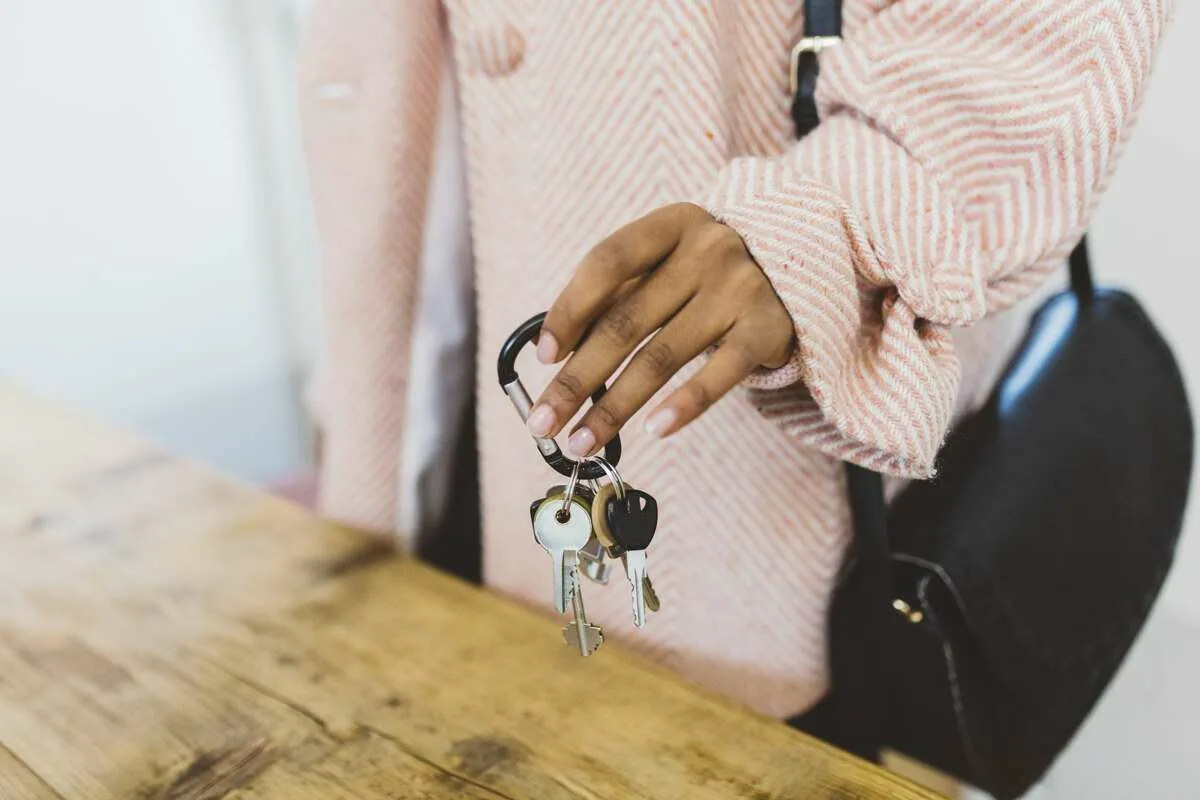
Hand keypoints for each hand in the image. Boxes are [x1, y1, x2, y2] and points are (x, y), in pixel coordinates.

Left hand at [526, 202, 794, 457]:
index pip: (607, 263)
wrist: (801, 262)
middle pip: (626, 322)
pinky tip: (652, 431)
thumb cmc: (708, 272)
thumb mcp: (667, 263)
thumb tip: (556, 355)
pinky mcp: (767, 328)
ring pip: (662, 356)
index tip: (544, 356)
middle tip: (544, 422)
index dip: (569, 310)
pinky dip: (685, 405)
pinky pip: (720, 373)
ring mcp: (740, 289)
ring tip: (583, 442)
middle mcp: (706, 251)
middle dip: (577, 379)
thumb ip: (618, 295)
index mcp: (671, 226)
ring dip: (615, 407)